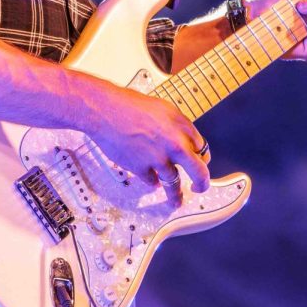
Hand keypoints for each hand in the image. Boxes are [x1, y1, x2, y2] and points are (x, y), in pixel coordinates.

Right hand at [82, 78, 210, 195]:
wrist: (104, 110)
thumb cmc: (127, 104)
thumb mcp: (161, 109)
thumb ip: (175, 127)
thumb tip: (182, 141)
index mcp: (181, 125)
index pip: (201, 148)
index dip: (199, 157)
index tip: (197, 162)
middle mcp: (174, 143)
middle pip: (199, 172)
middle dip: (202, 184)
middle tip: (200, 188)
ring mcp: (158, 158)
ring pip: (174, 184)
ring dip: (175, 195)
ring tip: (176, 201)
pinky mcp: (141, 168)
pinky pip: (152, 181)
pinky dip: (151, 181)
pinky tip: (151, 180)